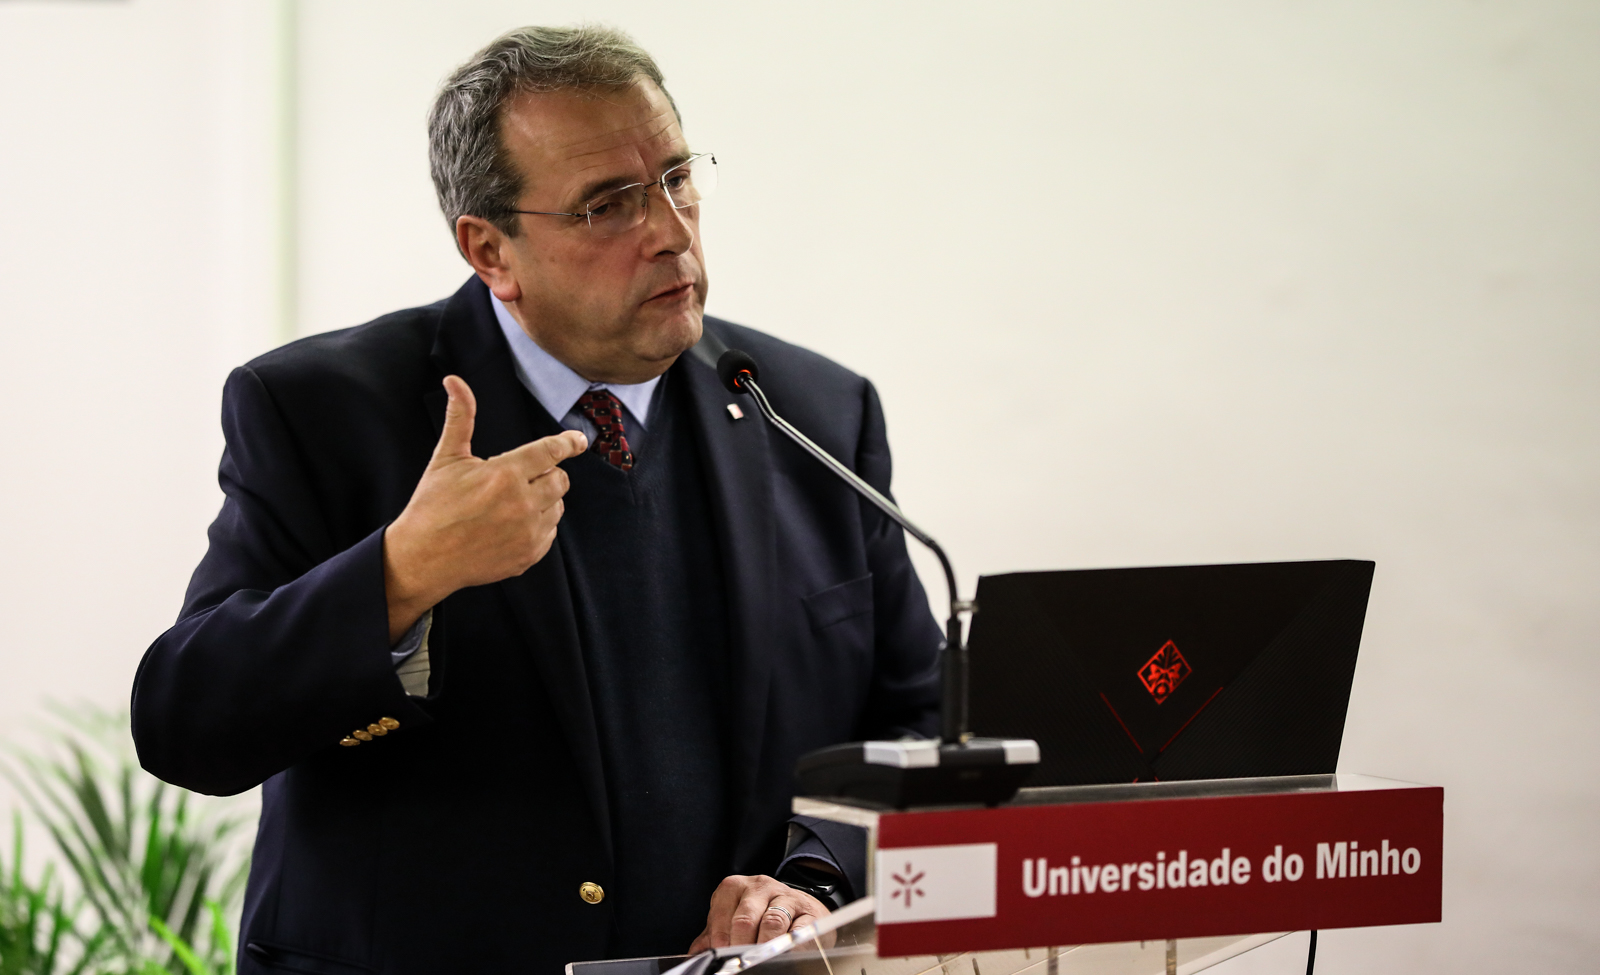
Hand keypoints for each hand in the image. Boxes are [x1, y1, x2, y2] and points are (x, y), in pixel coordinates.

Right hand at [383, 375, 586, 640]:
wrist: (423, 558)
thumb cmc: (432, 506)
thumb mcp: (446, 458)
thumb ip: (461, 418)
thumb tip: (455, 381)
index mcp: (504, 474)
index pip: (551, 451)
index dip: (569, 442)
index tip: (579, 440)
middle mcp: (522, 503)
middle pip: (560, 480)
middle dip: (546, 474)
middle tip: (518, 478)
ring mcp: (528, 532)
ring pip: (557, 506)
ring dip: (542, 500)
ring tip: (509, 504)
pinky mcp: (529, 555)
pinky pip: (550, 533)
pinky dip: (538, 526)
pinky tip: (511, 525)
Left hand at [687, 875, 832, 953]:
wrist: (799, 908)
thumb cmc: (759, 916)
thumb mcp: (732, 921)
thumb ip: (713, 936)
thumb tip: (695, 956)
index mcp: (735, 887)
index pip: (722, 911)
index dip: (719, 937)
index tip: (721, 954)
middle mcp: (760, 886)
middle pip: (745, 917)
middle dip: (740, 943)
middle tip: (739, 960)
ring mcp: (786, 896)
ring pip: (773, 921)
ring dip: (764, 945)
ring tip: (760, 959)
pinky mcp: (808, 911)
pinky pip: (799, 928)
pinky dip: (790, 943)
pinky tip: (784, 952)